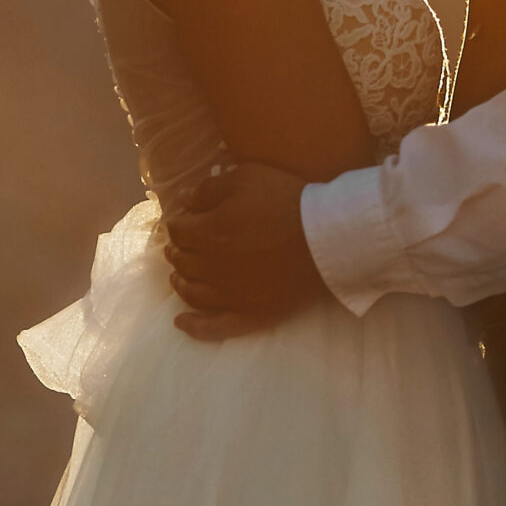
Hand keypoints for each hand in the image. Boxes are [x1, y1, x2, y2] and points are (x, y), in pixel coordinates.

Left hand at [163, 163, 330, 340]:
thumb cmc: (288, 202)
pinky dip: (194, 326)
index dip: (176, 222)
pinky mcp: (250, 315)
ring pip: (191, 292)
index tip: (182, 219)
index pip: (178, 230)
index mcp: (209, 232)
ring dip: (179, 281)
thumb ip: (208, 189)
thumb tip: (182, 200)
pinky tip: (180, 322)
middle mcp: (213, 267)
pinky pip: (214, 327)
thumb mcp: (246, 178)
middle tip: (179, 244)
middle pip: (182, 260)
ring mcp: (231, 295)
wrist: (329, 237)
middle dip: (176, 249)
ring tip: (178, 274)